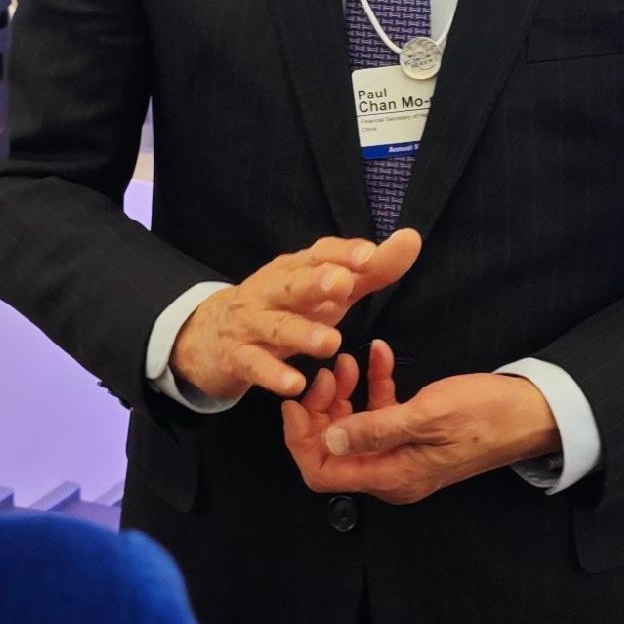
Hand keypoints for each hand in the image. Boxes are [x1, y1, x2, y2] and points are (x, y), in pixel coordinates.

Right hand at [171, 229, 421, 403]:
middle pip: (294, 284)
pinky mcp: (238, 356)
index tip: (369, 255)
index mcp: (296, 269)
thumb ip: (370, 270)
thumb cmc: (285, 308)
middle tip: (343, 284)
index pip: (319, 254)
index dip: (343, 254)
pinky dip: (273, 374)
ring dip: (301, 333)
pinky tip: (294, 384)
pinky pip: (255, 365)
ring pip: (276, 326)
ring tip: (330, 342)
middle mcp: (272, 290)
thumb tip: (411, 238)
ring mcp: (251, 323)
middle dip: (317, 282)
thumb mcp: (327, 291)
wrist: (212, 335)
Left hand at [283, 342, 557, 502]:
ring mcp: (402, 454)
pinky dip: (375, 385)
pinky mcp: (414, 434)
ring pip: (352, 427)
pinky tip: (378, 353)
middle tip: (329, 370)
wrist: (535, 413)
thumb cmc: (486, 414)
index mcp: (390, 476)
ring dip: (346, 392)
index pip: (321, 472)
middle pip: (331, 449)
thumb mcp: (427, 416)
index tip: (295, 400)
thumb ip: (375, 429)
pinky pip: (381, 413)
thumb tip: (327, 438)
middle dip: (321, 409)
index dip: (300, 439)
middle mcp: (391, 472)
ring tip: (350, 358)